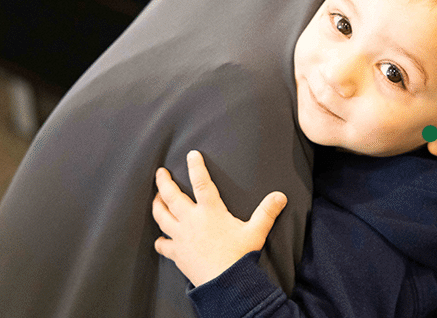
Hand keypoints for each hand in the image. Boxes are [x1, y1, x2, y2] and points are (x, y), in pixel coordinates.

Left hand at [153, 150, 286, 286]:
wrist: (224, 282)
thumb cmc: (239, 255)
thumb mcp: (256, 231)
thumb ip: (267, 212)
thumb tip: (280, 196)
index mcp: (210, 211)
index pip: (201, 183)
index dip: (196, 166)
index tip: (191, 154)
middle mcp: (191, 220)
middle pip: (172, 197)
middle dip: (164, 182)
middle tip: (160, 172)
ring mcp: (181, 237)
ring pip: (162, 217)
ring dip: (157, 205)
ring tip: (155, 198)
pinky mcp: (177, 253)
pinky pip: (164, 245)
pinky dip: (160, 241)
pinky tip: (159, 240)